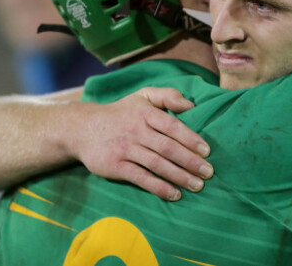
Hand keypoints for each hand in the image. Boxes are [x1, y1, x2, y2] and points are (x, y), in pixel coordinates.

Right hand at [65, 87, 212, 200]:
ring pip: (157, 164)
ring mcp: (125, 149)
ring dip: (179, 176)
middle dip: (190, 161)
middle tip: (208, 173)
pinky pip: (140, 178)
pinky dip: (159, 187)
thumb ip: (168, 96)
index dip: (191, 139)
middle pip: (168, 148)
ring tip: (197, 186)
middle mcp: (136, 130)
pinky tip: (174, 194)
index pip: (172, 126)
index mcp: (145, 113)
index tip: (207, 151)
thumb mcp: (143, 96)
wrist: (83, 128)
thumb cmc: (121, 114)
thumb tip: (192, 105)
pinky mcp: (115, 166)